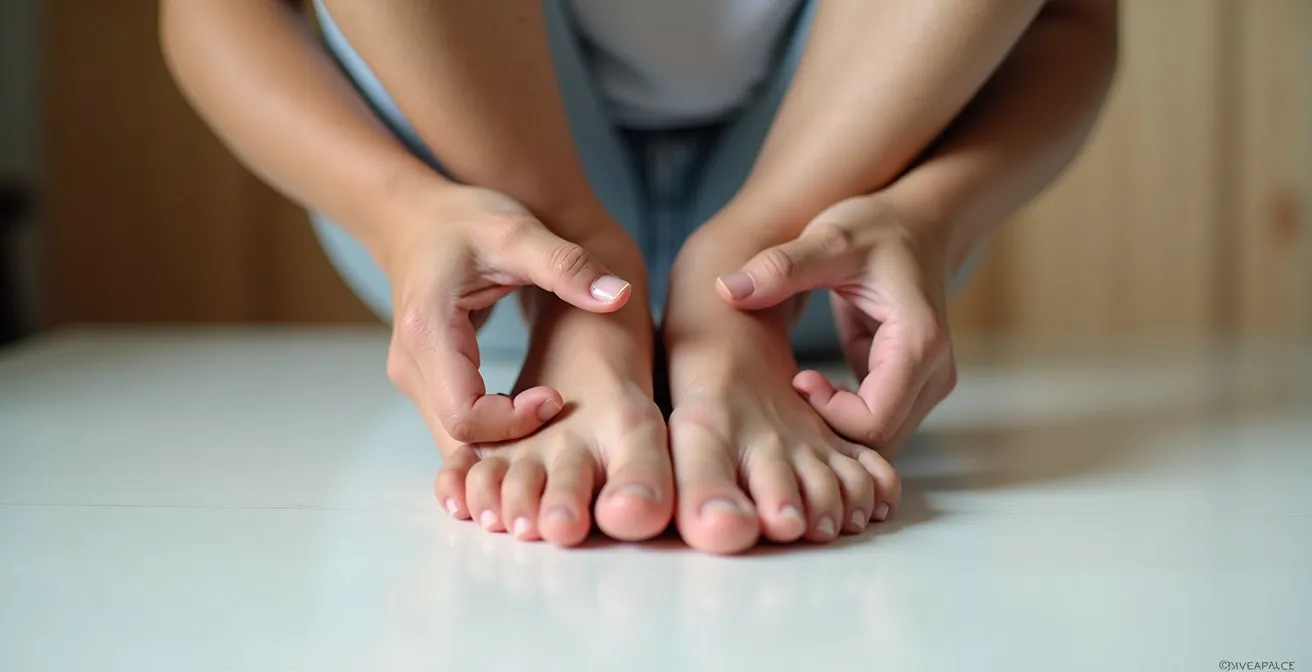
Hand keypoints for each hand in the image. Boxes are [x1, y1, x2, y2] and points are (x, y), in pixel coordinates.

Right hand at [382, 183, 638, 444]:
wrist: (414, 219)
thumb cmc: (464, 222)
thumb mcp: (519, 232)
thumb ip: (567, 265)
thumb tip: (619, 295)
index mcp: (429, 332)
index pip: (465, 415)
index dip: (514, 422)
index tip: (554, 398)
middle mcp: (411, 364)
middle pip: (456, 440)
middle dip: (510, 449)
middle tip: (562, 431)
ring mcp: (413, 377)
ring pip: (453, 441)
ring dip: (501, 447)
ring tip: (550, 430)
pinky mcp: (423, 382)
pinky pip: (455, 426)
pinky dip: (490, 434)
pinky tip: (527, 422)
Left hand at [713, 195, 956, 457]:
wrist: (916, 222)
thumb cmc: (877, 228)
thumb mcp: (827, 239)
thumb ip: (781, 266)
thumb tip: (728, 288)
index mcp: (918, 344)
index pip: (874, 422)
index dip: (828, 414)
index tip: (798, 379)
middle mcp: (933, 373)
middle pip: (879, 443)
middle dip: (828, 433)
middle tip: (786, 392)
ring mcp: (925, 384)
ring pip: (879, 442)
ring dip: (834, 431)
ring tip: (795, 392)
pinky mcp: (910, 386)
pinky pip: (875, 425)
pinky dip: (841, 420)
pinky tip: (811, 389)